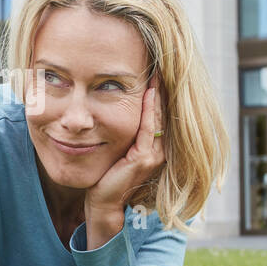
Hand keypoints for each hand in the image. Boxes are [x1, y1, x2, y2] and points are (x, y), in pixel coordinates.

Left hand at [83, 78, 164, 246]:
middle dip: (162, 87)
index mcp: (154, 146)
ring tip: (157, 71)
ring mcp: (154, 154)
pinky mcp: (143, 158)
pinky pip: (148, 127)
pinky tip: (149, 91)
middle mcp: (159, 149)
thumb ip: (122, 130)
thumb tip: (110, 106)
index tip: (156, 68)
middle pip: (164, 111)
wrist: (102, 202)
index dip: (160, 91)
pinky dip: (149, 108)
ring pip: (158, 116)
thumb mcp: (116, 147)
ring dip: (158, 92)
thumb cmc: (105, 174)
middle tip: (161, 62)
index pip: (160, 112)